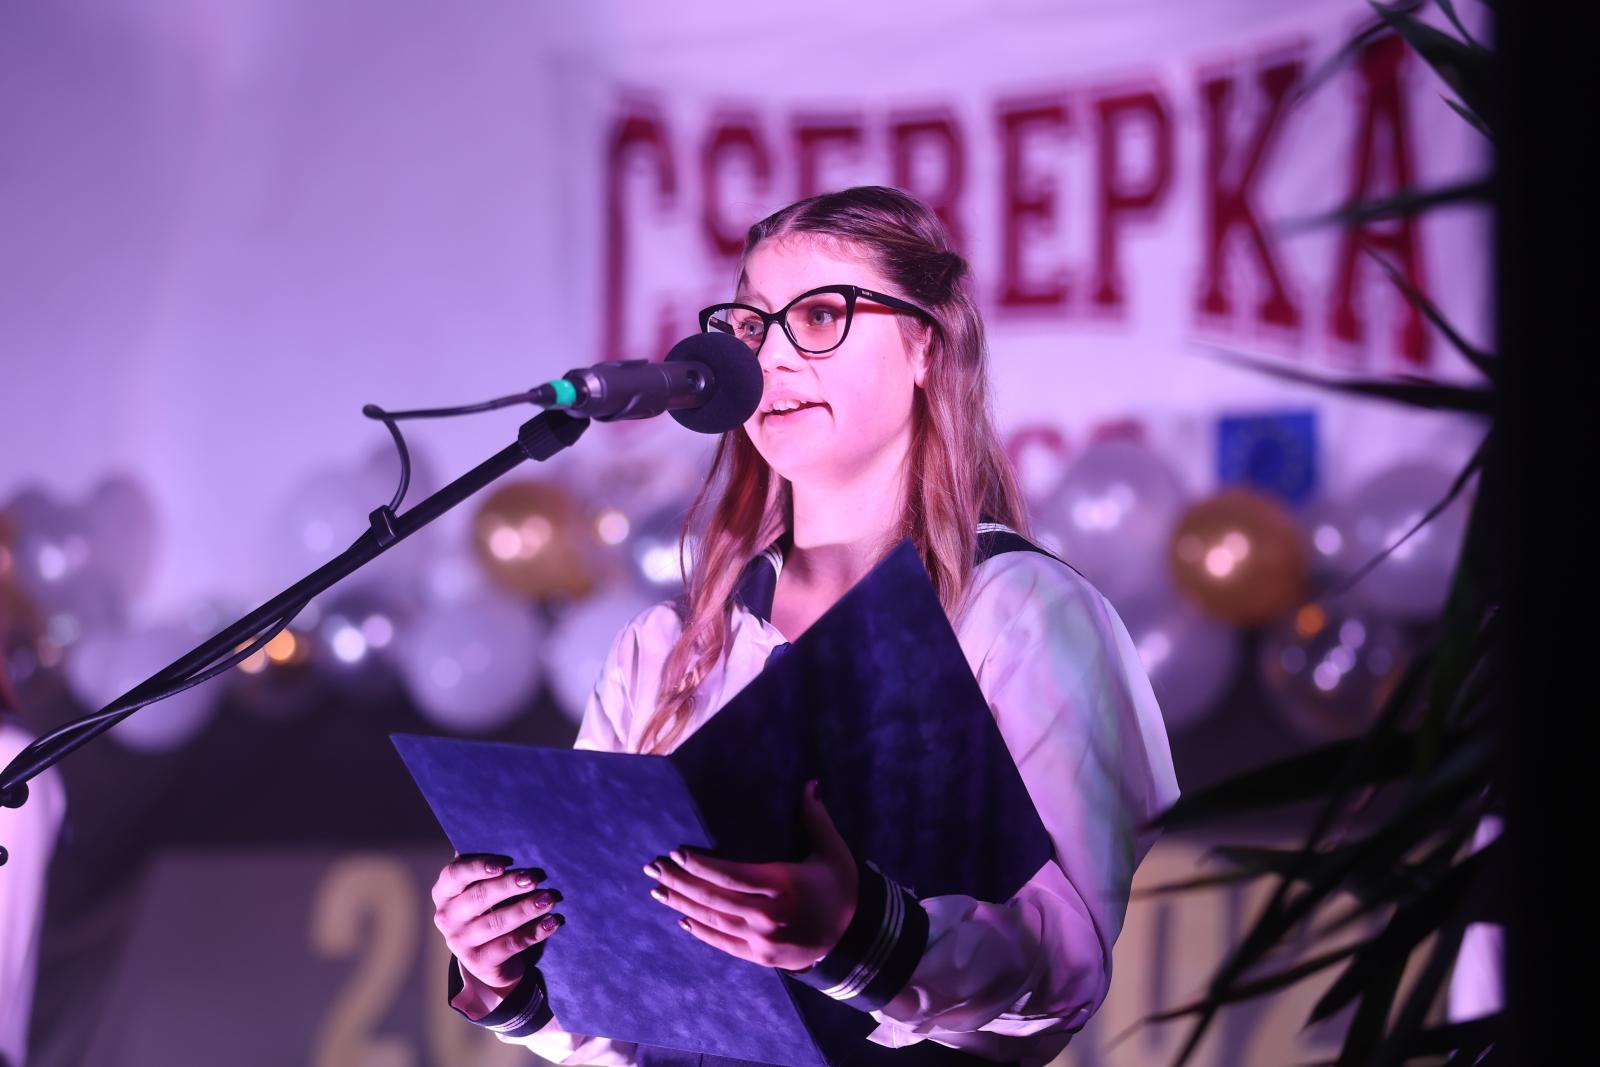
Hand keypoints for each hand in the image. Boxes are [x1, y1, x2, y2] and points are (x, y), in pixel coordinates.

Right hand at [431, 853, 563, 1000]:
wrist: (489, 960)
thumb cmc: (488, 910)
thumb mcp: (481, 889)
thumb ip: (488, 870)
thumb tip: (512, 840)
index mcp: (444, 892)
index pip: (454, 875)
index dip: (478, 867)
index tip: (504, 864)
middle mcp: (446, 917)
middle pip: (479, 897)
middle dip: (510, 886)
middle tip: (536, 877)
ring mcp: (460, 943)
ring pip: (497, 922)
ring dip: (526, 909)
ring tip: (550, 898)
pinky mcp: (479, 962)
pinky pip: (511, 944)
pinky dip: (535, 932)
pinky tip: (553, 922)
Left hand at [645, 780, 857, 970]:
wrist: (854, 937)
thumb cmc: (839, 888)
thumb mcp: (832, 851)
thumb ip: (815, 818)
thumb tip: (810, 783)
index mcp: (782, 885)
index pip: (730, 875)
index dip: (700, 865)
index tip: (676, 853)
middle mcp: (769, 915)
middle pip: (713, 897)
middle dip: (679, 881)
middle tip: (653, 869)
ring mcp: (762, 940)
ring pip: (713, 920)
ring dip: (682, 904)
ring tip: (658, 891)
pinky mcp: (760, 957)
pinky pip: (723, 943)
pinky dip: (701, 932)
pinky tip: (682, 919)